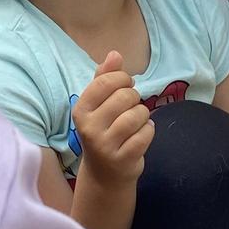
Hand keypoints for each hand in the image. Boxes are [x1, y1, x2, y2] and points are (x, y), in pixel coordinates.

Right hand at [71, 51, 154, 186]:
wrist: (104, 175)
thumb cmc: (103, 131)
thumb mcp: (97, 105)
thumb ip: (104, 77)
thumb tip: (115, 53)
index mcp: (80, 110)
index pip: (104, 82)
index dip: (122, 78)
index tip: (126, 83)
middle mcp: (89, 128)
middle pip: (125, 97)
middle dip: (134, 98)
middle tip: (130, 107)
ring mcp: (105, 146)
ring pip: (138, 114)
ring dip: (143, 115)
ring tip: (136, 122)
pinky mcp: (123, 159)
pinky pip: (147, 133)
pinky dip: (149, 130)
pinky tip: (141, 135)